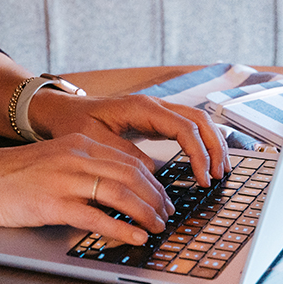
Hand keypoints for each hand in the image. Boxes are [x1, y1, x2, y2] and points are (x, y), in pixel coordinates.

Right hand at [0, 132, 176, 246]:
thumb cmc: (11, 176)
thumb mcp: (52, 160)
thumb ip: (83, 167)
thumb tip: (117, 186)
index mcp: (77, 143)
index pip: (129, 159)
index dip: (153, 181)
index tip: (164, 197)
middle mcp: (75, 156)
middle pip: (131, 175)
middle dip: (156, 198)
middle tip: (167, 215)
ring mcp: (64, 179)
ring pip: (120, 193)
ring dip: (145, 213)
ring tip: (157, 227)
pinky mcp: (52, 203)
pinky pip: (96, 217)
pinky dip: (121, 229)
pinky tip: (135, 237)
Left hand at [28, 90, 231, 186]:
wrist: (61, 111)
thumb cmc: (73, 122)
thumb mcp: (93, 140)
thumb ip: (122, 154)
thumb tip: (151, 172)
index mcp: (141, 107)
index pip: (184, 127)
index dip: (198, 153)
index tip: (203, 178)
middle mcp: (154, 105)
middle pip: (199, 120)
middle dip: (214, 147)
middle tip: (220, 176)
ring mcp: (156, 111)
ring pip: (197, 121)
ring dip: (212, 144)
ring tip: (220, 171)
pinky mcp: (155, 121)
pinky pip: (186, 128)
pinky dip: (200, 143)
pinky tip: (205, 162)